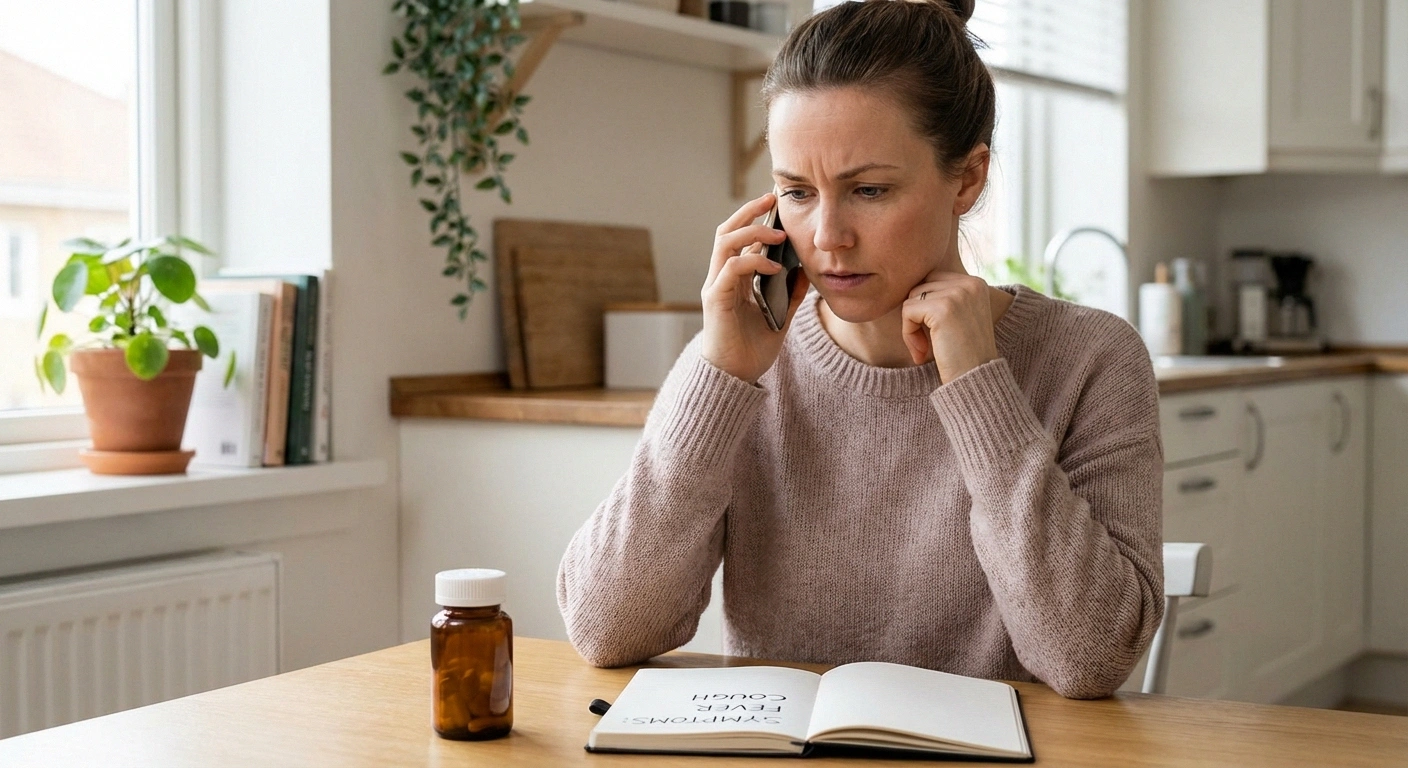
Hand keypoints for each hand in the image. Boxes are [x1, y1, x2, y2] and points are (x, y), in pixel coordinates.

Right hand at [700, 193, 811, 383]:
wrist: (736, 377)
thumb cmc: (752, 348)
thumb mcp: (781, 315)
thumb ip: (791, 291)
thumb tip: (808, 267)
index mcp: (734, 278)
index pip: (740, 238)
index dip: (755, 218)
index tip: (776, 203)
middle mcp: (721, 277)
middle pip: (727, 231)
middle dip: (748, 211)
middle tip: (771, 199)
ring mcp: (716, 287)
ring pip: (725, 243)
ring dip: (751, 231)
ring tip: (778, 233)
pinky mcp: (716, 299)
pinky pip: (731, 269)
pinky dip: (753, 261)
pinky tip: (774, 267)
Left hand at [900, 272, 999, 383]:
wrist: (976, 380)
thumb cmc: (964, 355)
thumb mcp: (960, 318)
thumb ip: (943, 299)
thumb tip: (908, 287)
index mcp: (976, 283)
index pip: (933, 279)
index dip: (925, 306)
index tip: (932, 333)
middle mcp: (970, 284)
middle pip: (920, 287)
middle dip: (916, 316)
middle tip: (924, 345)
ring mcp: (958, 294)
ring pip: (911, 299)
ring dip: (910, 327)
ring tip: (923, 349)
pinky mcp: (943, 308)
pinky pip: (908, 311)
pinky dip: (908, 333)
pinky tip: (921, 352)